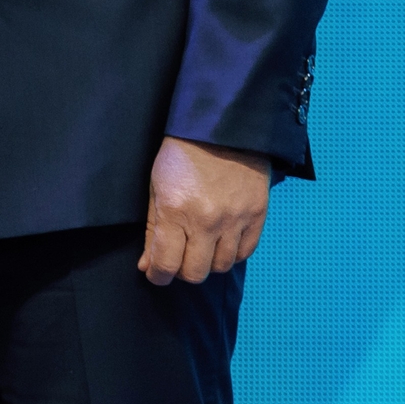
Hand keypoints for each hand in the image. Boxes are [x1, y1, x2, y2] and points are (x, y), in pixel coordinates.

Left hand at [138, 136, 271, 285]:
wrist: (221, 127)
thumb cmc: (181, 154)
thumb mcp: (156, 187)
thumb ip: (153, 229)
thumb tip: (148, 265)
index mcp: (176, 211)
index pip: (166, 264)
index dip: (158, 275)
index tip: (156, 274)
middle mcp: (207, 221)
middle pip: (195, 273)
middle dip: (182, 271)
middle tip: (178, 258)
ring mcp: (235, 219)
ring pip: (221, 267)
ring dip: (208, 262)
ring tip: (201, 247)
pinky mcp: (257, 215)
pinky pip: (245, 253)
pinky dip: (231, 253)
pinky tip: (222, 241)